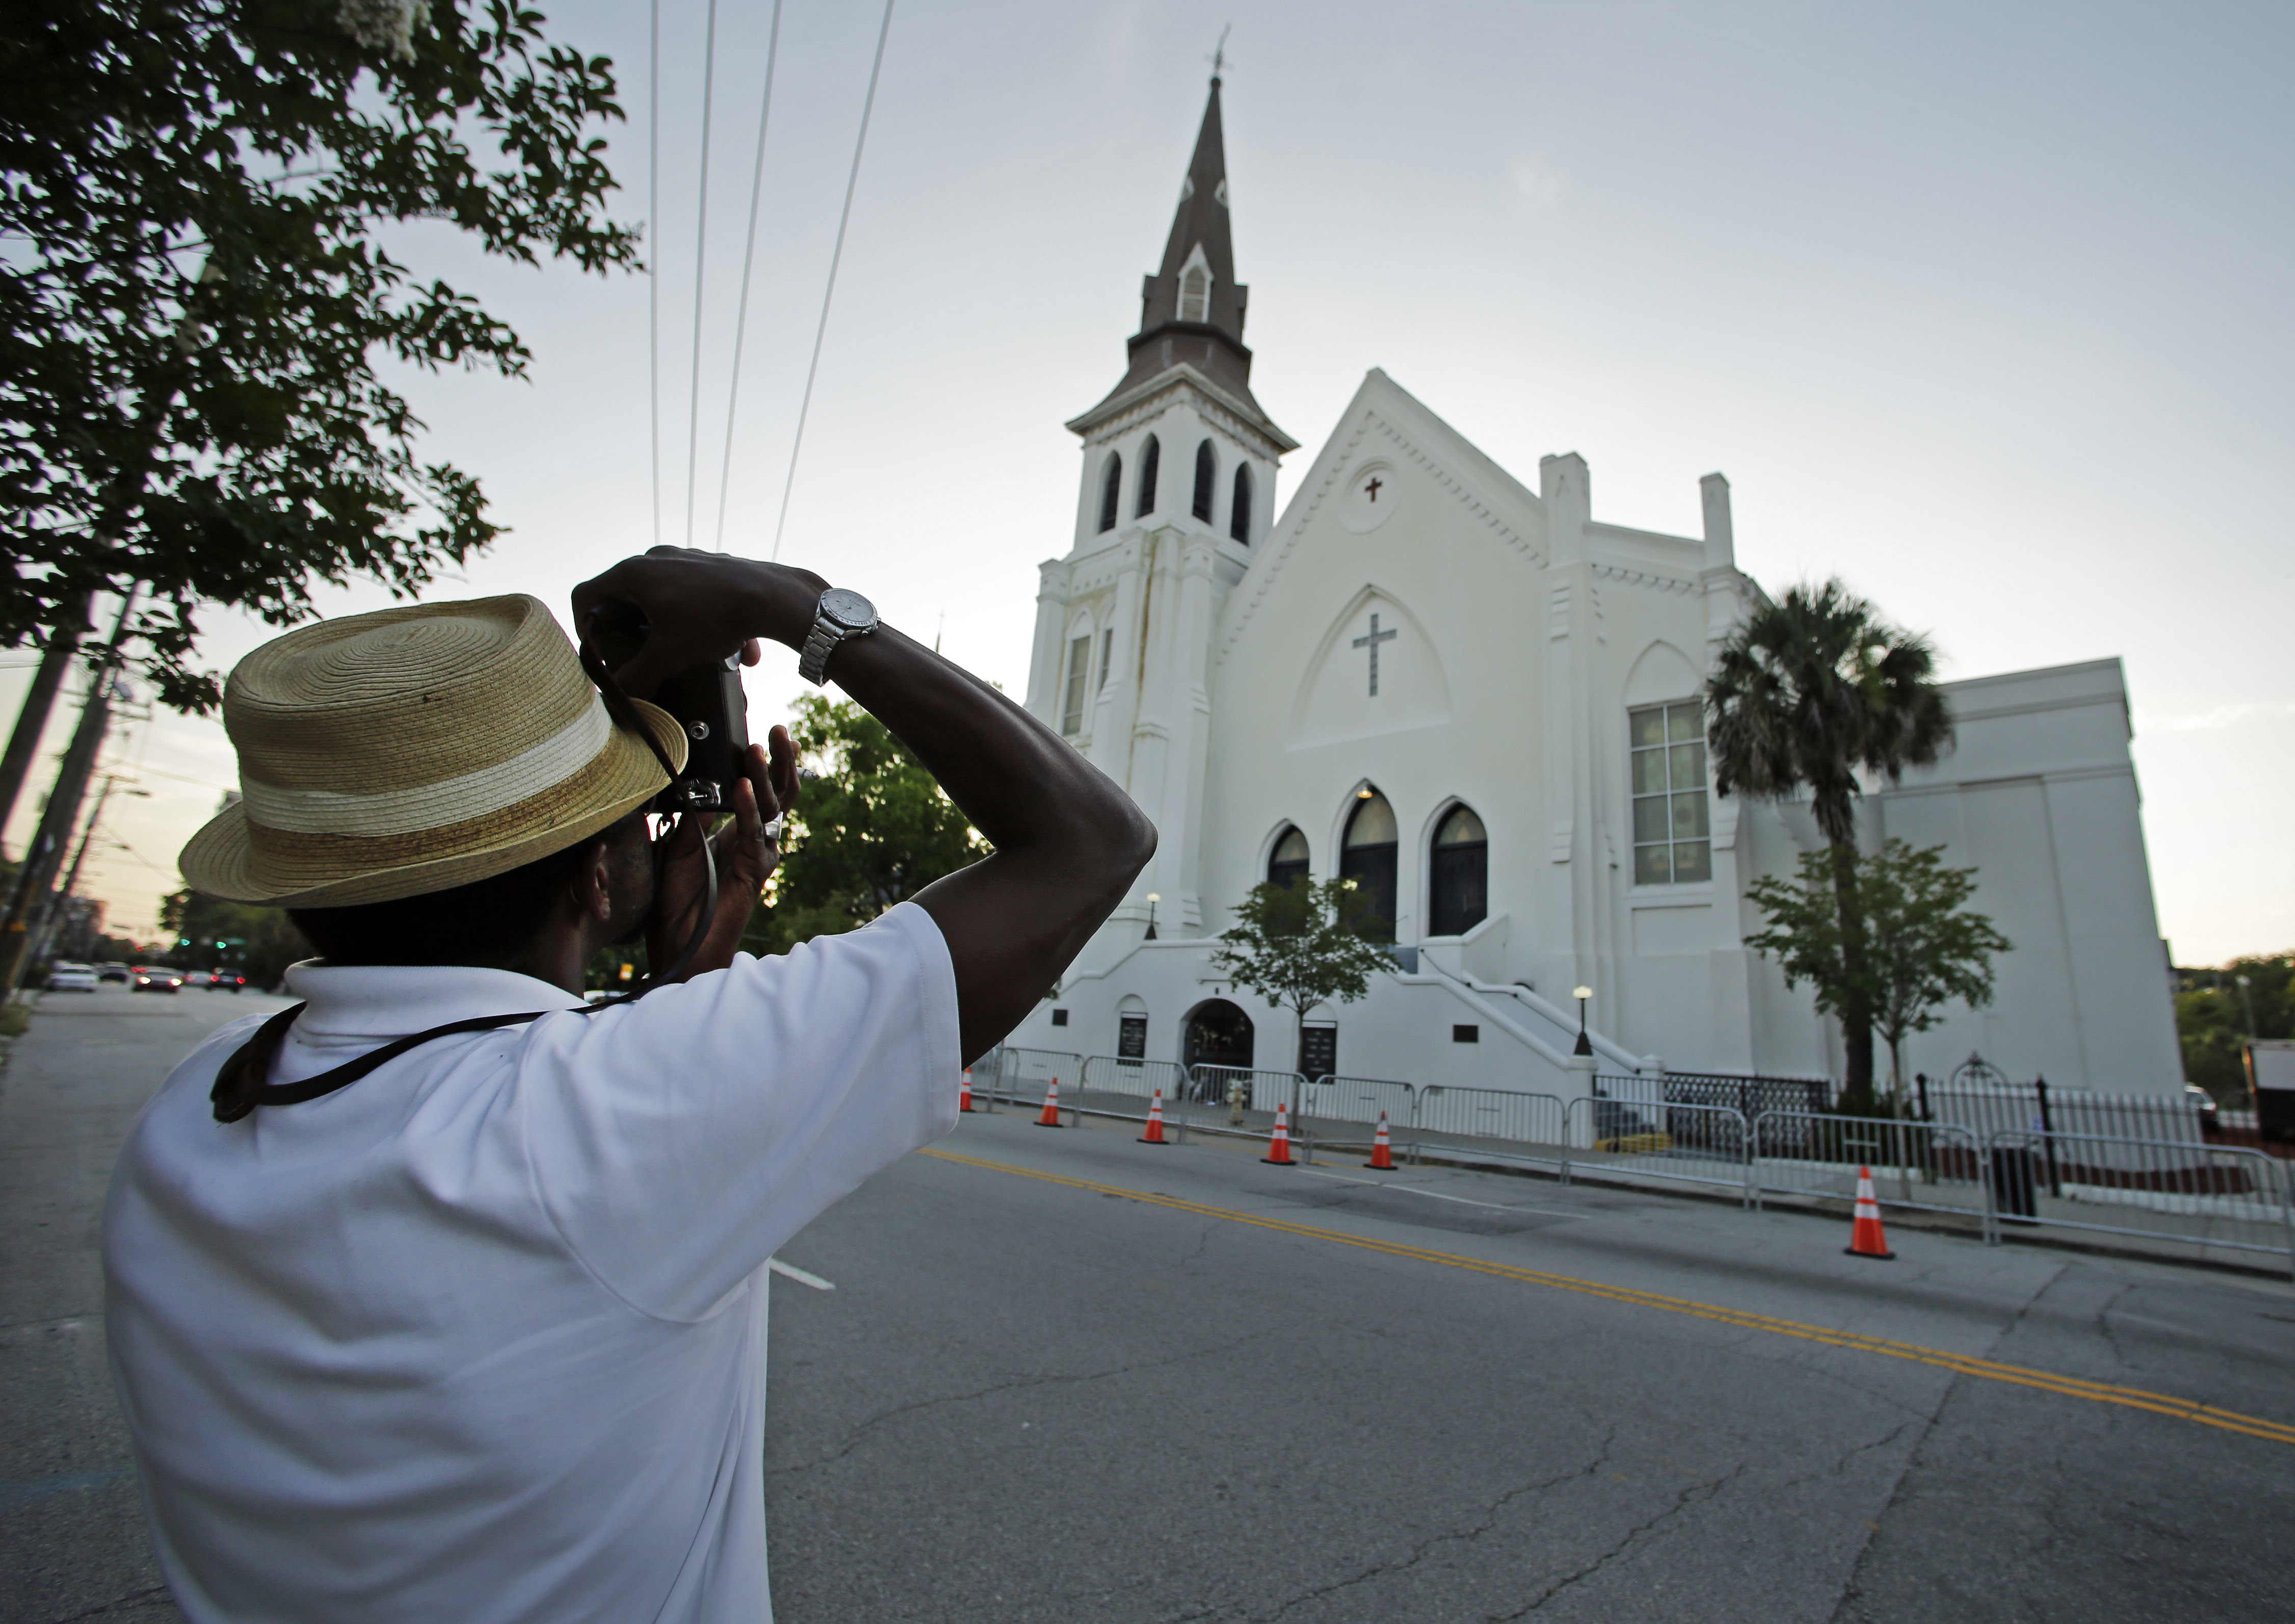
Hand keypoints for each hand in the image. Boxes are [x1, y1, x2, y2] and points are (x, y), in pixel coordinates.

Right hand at [571, 547, 827, 698]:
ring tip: (691, 659)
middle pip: (625, 599)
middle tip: (640, 659)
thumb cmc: (714, 618)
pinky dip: (704, 624)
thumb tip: (618, 696)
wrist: (774, 596)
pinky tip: (733, 653)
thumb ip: (636, 676)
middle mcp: (656, 558)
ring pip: (664, 600)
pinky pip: (696, 598)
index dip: (585, 629)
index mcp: (633, 573)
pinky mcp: (714, 568)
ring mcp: (686, 560)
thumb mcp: (668, 655)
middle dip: (632, 634)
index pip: (586, 596)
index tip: (602, 654)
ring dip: (672, 633)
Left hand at [647, 728, 801, 978]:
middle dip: (781, 761)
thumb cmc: (680, 900)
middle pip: (779, 794)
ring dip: (762, 776)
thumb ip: (693, 814)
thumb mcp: (679, 845)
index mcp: (740, 832)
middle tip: (779, 730)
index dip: (770, 763)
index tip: (770, 734)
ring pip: (770, 809)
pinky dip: (745, 809)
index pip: (763, 790)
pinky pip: (752, 835)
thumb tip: (700, 779)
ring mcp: (759, 856)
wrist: (680, 946)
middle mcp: (756, 841)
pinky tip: (740, 786)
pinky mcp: (753, 873)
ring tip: (755, 748)